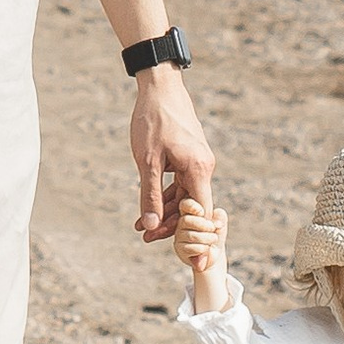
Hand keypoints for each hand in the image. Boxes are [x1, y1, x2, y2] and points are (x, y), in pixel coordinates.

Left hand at [131, 62, 214, 244]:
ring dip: (163, 211)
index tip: (188, 258)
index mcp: (199, 169)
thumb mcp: (147, 162)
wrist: (159, 86)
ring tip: (140, 227)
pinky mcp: (188, 156)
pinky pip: (179, 183)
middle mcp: (203, 167)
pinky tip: (146, 207)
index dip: (194, 237)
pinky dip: (164, 195)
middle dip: (169, 225)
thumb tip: (150, 225)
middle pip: (190, 207)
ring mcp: (196, 161)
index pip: (201, 213)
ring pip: (183, 196)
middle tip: (145, 239)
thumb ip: (149, 195)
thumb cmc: (153, 120)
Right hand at [173, 193, 230, 312]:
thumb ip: (220, 217)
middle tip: (213, 228)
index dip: (191, 206)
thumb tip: (217, 212)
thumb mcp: (220, 225)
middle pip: (186, 220)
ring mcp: (179, 237)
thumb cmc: (215, 236)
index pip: (185, 204)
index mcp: (190, 213)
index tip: (201, 211)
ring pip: (191, 235)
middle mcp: (181, 223)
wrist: (214, 256)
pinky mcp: (180, 249)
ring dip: (206, 238)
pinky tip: (206, 249)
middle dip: (204, 225)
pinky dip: (203, 249)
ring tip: (213, 240)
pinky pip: (191, 248)